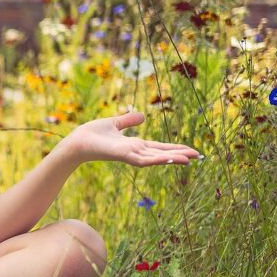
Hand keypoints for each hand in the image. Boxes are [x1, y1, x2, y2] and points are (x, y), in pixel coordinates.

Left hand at [64, 111, 202, 166]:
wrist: (77, 141)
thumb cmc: (92, 134)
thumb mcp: (115, 123)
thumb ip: (128, 121)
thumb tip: (142, 116)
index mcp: (135, 145)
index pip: (160, 147)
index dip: (175, 148)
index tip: (191, 150)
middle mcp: (135, 152)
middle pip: (162, 154)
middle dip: (180, 154)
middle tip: (199, 156)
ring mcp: (130, 155)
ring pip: (156, 158)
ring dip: (172, 158)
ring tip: (190, 159)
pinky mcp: (124, 156)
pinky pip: (143, 160)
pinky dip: (157, 159)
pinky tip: (169, 159)